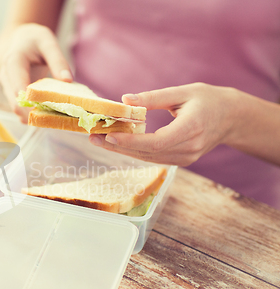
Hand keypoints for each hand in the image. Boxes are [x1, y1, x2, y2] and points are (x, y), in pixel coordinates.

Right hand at [0, 23, 72, 121]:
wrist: (23, 42)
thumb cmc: (36, 41)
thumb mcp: (49, 43)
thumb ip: (58, 60)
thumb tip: (68, 80)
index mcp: (13, 60)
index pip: (16, 80)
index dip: (27, 96)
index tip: (41, 107)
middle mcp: (6, 76)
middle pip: (15, 101)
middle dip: (33, 112)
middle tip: (55, 118)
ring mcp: (7, 88)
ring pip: (16, 109)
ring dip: (33, 117)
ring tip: (54, 119)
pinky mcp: (12, 96)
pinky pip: (20, 111)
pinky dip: (32, 117)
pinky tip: (48, 118)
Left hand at [89, 83, 239, 165]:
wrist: (231, 117)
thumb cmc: (208, 99)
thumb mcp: (182, 92)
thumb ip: (153, 98)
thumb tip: (124, 100)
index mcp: (191, 129)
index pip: (156, 142)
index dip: (130, 141)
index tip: (109, 135)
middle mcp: (189, 148)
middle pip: (147, 152)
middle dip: (117, 146)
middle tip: (93, 137)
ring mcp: (186, 158)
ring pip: (147, 157)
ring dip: (122, 149)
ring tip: (99, 139)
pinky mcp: (181, 160)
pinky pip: (153, 157)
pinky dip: (134, 150)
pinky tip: (117, 142)